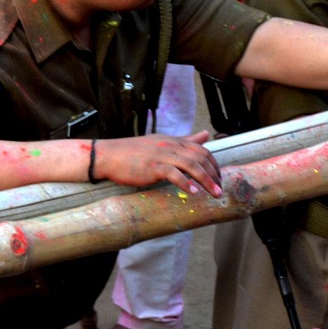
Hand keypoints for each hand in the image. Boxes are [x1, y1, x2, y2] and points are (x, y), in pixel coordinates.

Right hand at [92, 131, 220, 195]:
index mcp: (172, 141)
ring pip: (191, 166)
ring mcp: (161, 155)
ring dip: (206, 181)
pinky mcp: (152, 167)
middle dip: (214, 175)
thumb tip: (205, 134)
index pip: (201, 150)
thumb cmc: (132, 152)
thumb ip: (185, 140)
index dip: (214, 165)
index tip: (218, 179)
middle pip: (200, 158)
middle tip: (220, 190)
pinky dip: (185, 183)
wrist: (107, 155)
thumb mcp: (161, 142)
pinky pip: (173, 174)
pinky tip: (192, 192)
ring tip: (214, 194)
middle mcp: (169, 146)